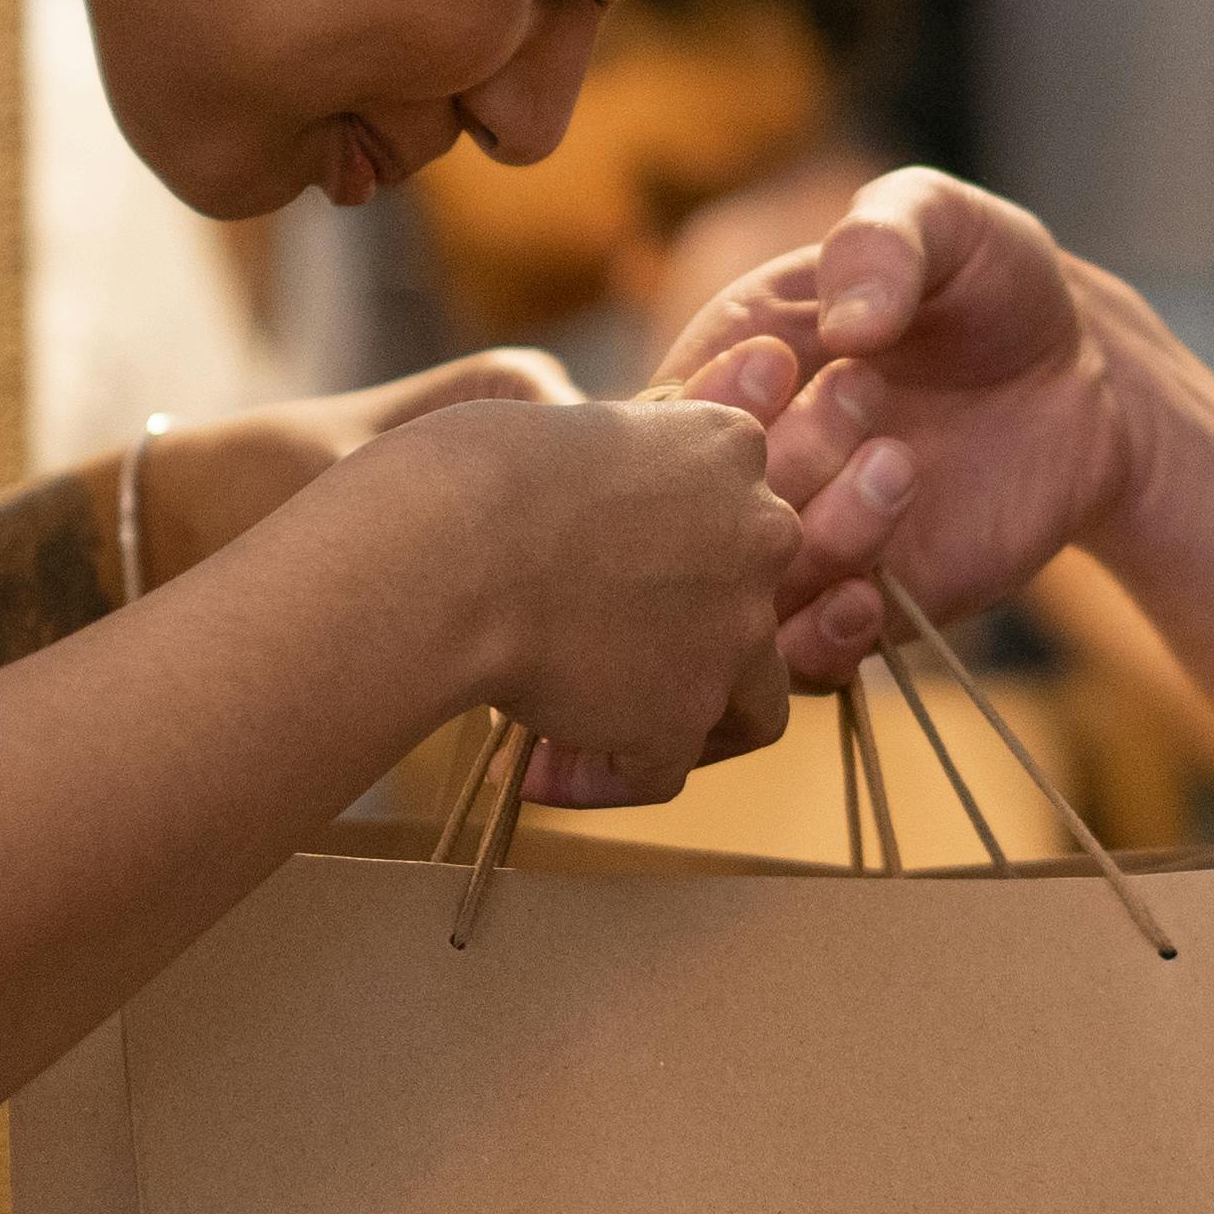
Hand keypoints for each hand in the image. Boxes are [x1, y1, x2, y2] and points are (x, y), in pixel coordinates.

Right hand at [366, 341, 816, 802]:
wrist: (455, 547)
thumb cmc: (478, 473)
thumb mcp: (574, 435)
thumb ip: (619, 477)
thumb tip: (595, 528)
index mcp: (728, 448)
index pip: (731, 513)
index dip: (670, 556)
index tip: (598, 578)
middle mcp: (758, 536)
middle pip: (745, 607)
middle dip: (680, 644)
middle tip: (595, 662)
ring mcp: (733, 632)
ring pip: (743, 706)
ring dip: (671, 724)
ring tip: (587, 738)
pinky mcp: (684, 714)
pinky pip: (659, 772)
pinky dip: (600, 779)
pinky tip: (532, 773)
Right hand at [661, 170, 1138, 689]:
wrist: (1083, 377)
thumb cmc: (988, 282)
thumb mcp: (941, 220)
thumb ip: (885, 241)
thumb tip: (846, 323)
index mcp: (729, 365)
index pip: (659, 420)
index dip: (708, 407)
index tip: (790, 366)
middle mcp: (746, 468)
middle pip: (698, 517)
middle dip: (781, 462)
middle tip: (868, 398)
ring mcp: (799, 544)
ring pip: (744, 602)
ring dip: (816, 544)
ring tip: (901, 466)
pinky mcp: (860, 607)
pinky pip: (803, 662)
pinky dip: (826, 642)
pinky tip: (879, 590)